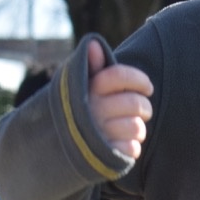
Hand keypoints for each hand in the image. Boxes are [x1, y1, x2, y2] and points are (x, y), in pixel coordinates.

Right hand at [87, 40, 153, 159]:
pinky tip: (123, 143)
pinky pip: (132, 148)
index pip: (119, 76)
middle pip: (134, 104)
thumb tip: (93, 44)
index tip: (146, 87)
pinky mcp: (102, 155)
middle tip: (142, 110)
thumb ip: (92, 66)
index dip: (140, 80)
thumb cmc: (78, 108)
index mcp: (88, 89)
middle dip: (145, 107)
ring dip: (138, 128)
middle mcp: (91, 110)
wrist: (52, 145)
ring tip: (131, 127)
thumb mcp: (81, 86)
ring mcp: (96, 134)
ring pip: (136, 127)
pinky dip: (132, 146)